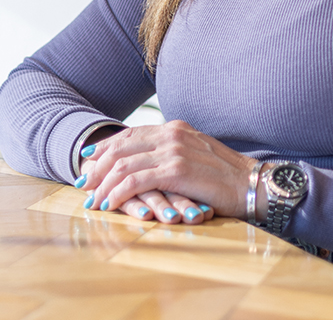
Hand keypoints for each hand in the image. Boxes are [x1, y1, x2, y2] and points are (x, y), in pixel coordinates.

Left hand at [74, 121, 255, 223]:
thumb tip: (149, 163)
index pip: (130, 134)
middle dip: (97, 166)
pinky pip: (136, 180)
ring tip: (92, 199)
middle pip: (121, 147)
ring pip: (124, 164)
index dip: (105, 147)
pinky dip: (118, 192)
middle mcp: (172, 134)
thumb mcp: (195, 155)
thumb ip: (172, 153)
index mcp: (175, 128)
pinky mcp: (176, 171)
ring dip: (103, 183)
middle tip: (83, 184)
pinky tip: (110, 204)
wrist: (250, 183)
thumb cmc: (224, 176)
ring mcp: (174, 151)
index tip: (88, 160)